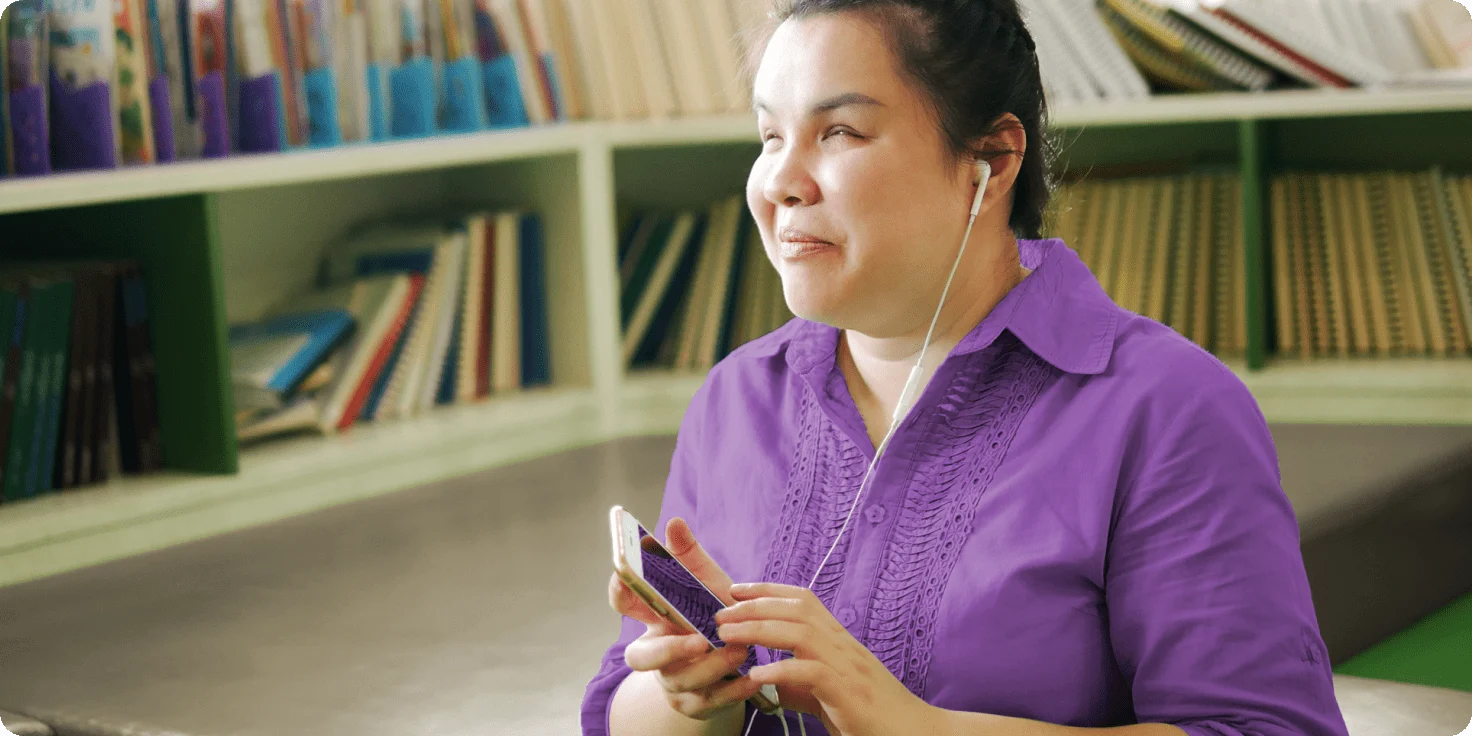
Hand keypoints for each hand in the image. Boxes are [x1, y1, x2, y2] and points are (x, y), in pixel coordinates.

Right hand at [608, 517, 763, 720]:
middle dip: (668, 650)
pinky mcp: (698, 703)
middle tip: (697, 640)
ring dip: (713, 666)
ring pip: (683, 680)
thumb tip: (675, 522)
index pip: (623, 604)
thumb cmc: (712, 614)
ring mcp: (674, 681)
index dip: (620, 590)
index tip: (624, 573)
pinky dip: (734, 690)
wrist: (733, 659)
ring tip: (741, 649)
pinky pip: (712, 701)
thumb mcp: (702, 583)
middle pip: (641, 657)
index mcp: (651, 619)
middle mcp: (656, 652)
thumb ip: (688, 555)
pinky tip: (753, 676)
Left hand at [716, 583, 942, 735]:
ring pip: (801, 633)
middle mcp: (844, 645)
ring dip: (760, 630)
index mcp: (840, 641)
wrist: (915, 733)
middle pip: (798, 610)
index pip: (804, 600)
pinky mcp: (849, 693)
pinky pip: (812, 673)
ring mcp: (848, 667)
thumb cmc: (872, 715)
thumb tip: (769, 681)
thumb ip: (801, 685)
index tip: (736, 588)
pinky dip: (782, 670)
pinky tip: (758, 675)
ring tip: (728, 635)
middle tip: (720, 612)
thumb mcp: (830, 695)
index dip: (769, 589)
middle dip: (756, 605)